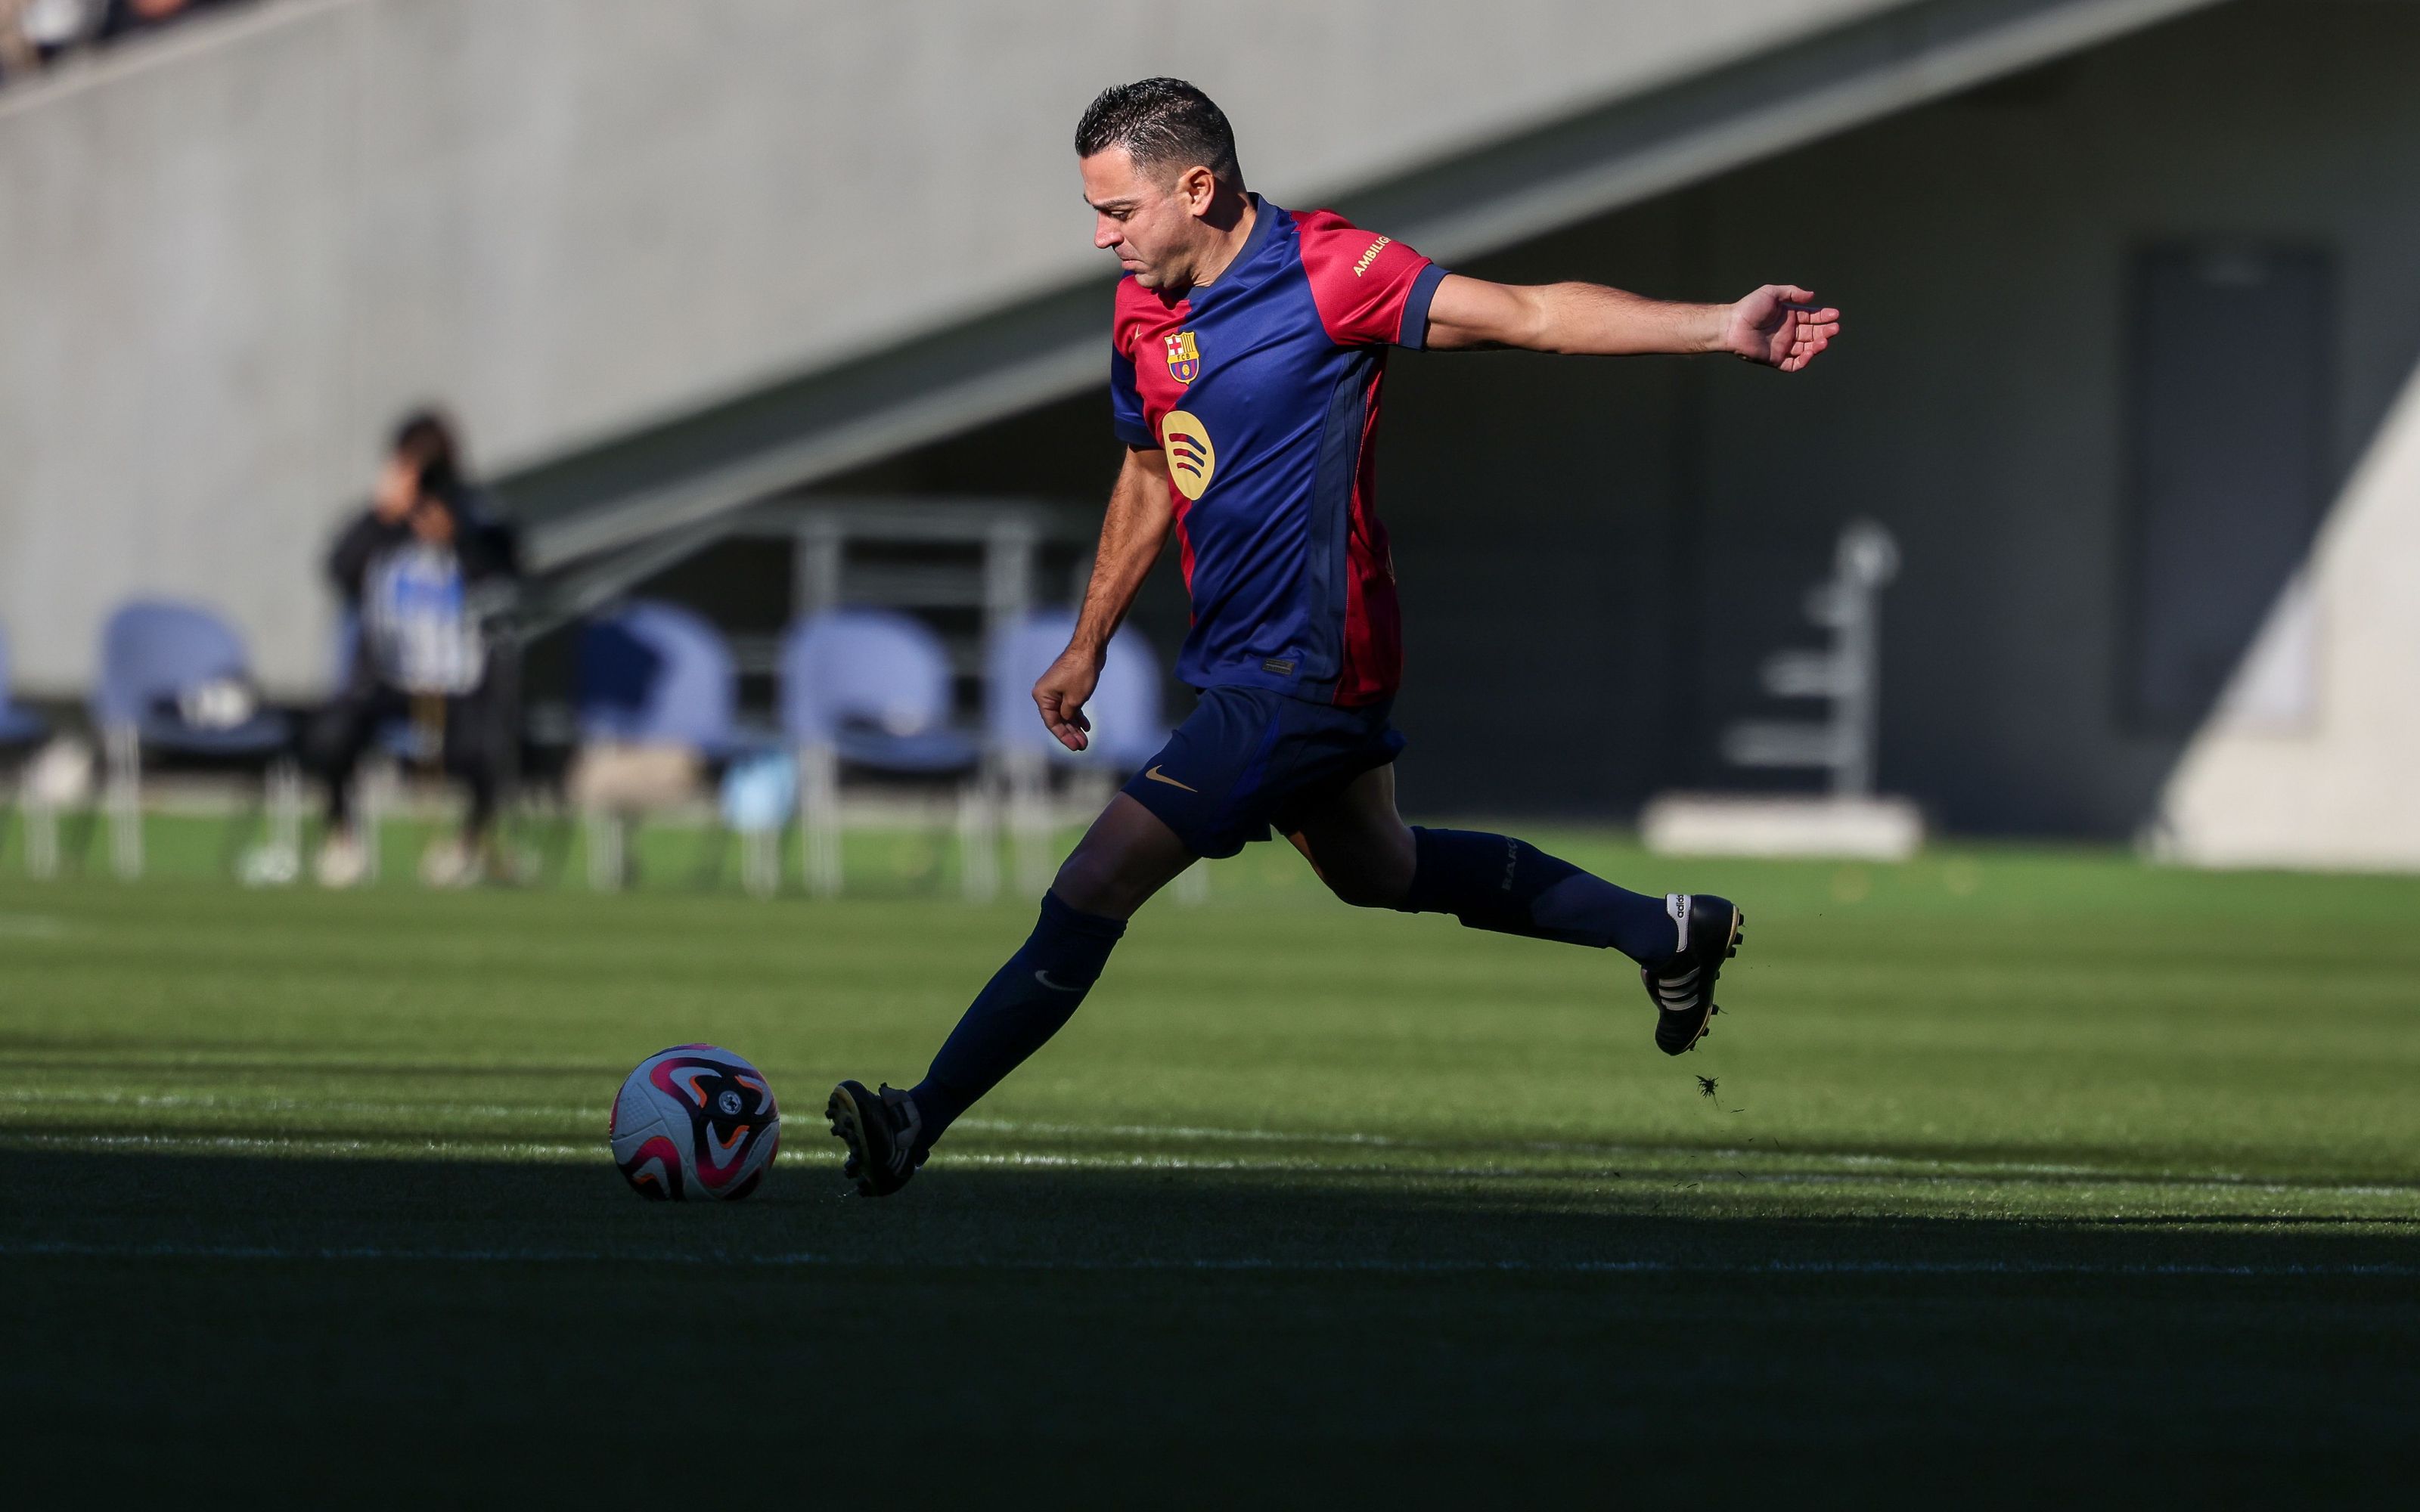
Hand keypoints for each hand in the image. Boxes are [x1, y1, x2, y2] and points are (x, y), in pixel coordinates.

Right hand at [1033, 646, 1101, 752]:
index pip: (1052, 722)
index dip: (1064, 736)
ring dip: (1075, 726)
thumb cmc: (1080, 672)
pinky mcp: (1067, 686)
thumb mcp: (1075, 699)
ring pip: (1065, 713)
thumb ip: (1068, 714)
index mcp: (1042, 696)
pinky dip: (1078, 715)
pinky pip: (1071, 705)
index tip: (1075, 747)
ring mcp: (1057, 689)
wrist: (1089, 649)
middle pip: (1058, 719)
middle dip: (1071, 733)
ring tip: (1085, 739)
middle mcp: (1046, 693)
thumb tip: (1066, 719)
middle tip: (1083, 746)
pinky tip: (1086, 726)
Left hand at [1721, 285, 1840, 371]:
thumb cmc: (1749, 307)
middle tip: (1834, 329)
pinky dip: (1804, 361)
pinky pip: (1793, 364)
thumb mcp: (1772, 293)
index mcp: (1789, 316)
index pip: (1812, 318)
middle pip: (1812, 334)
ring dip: (1818, 346)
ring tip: (1824, 341)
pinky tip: (1810, 352)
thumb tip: (1812, 296)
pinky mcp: (1775, 359)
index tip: (1835, 315)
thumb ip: (1792, 293)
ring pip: (1806, 349)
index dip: (1824, 316)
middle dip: (1825, 331)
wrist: (1732, 325)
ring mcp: (1783, 347)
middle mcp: (1788, 332)